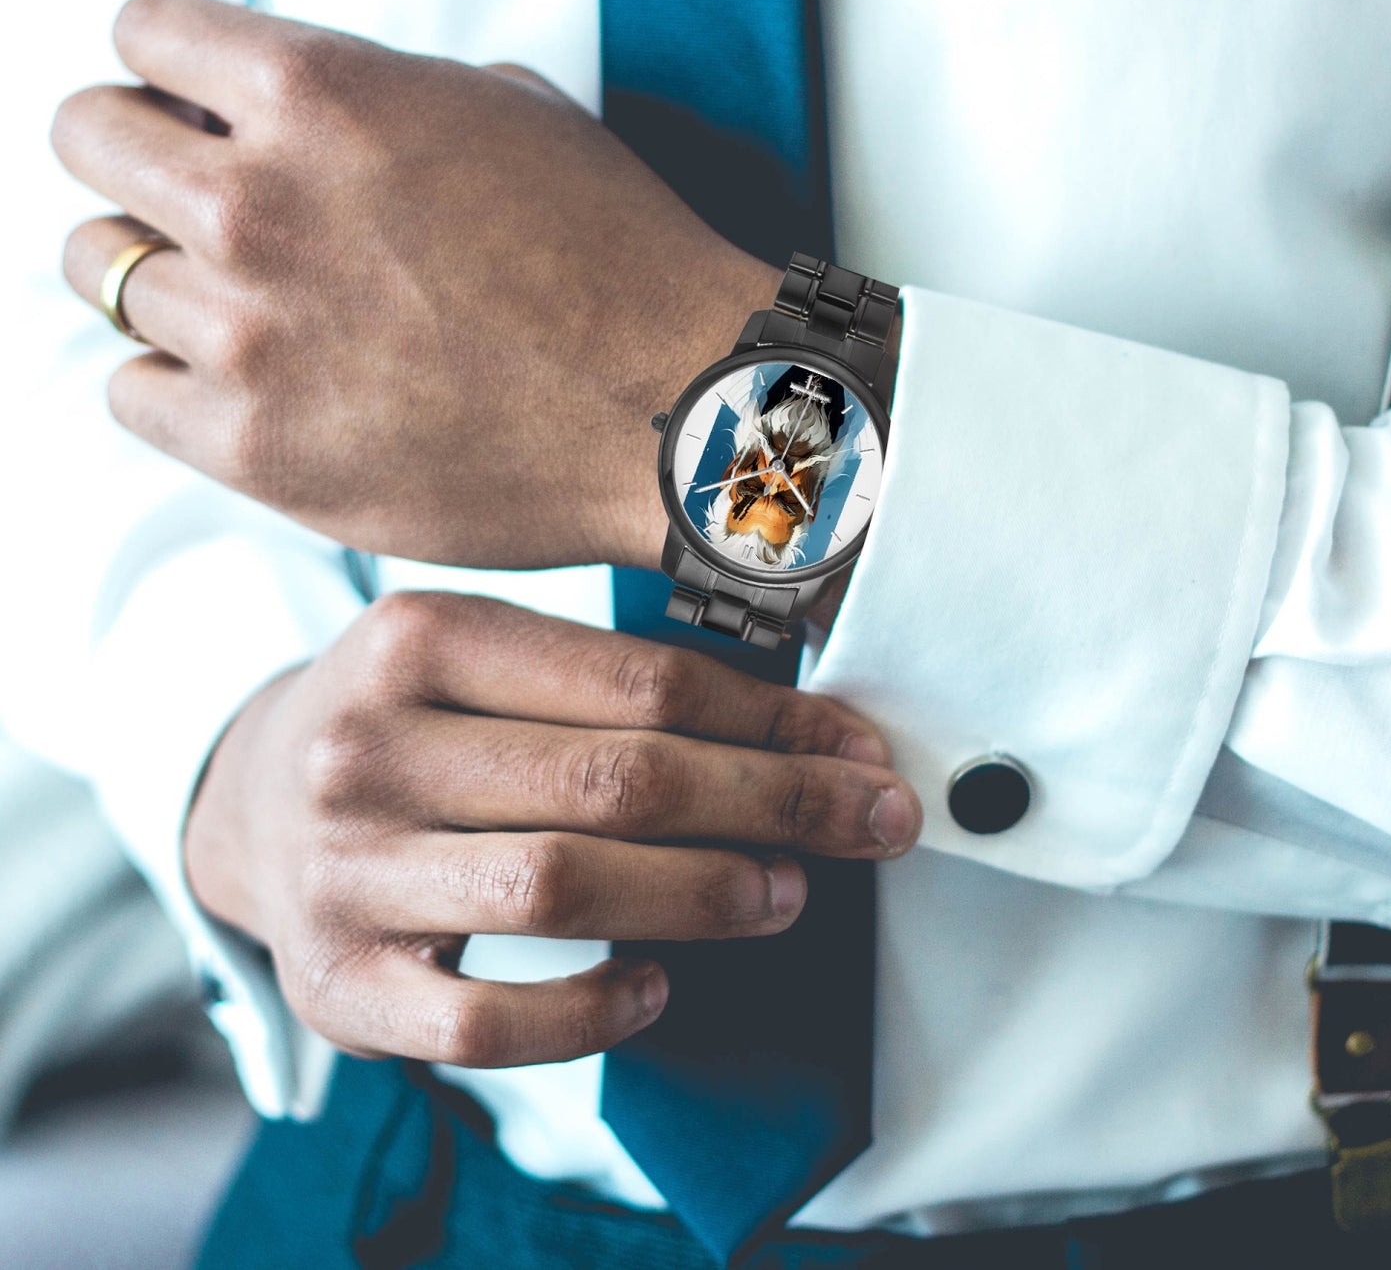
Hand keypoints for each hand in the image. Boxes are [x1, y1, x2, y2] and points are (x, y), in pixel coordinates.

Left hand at [52, 0, 778, 571]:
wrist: (675, 408)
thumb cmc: (614, 260)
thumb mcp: (506, 112)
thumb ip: (370, 95)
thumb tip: (286, 115)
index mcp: (321, 93)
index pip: (142, 33)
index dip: (170, 70)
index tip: (194, 110)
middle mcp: (259, 203)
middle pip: (86, 140)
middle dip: (133, 160)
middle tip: (191, 203)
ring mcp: (249, 332)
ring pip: (101, 276)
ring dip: (159, 277)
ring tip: (239, 305)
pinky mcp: (255, 447)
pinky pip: (131, 393)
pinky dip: (172, 381)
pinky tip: (246, 382)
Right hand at [184, 592, 919, 1067]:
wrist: (252, 799)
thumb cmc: (408, 721)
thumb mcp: (481, 660)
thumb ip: (613, 683)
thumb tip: (806, 733)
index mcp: (418, 638)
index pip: (637, 681)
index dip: (772, 723)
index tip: (859, 751)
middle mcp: (367, 746)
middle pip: (617, 780)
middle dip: (774, 804)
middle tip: (868, 823)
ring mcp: (344, 872)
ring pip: (564, 887)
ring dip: (705, 894)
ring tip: (786, 894)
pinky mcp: (339, 987)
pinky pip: (488, 1024)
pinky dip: (593, 1012)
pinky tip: (659, 983)